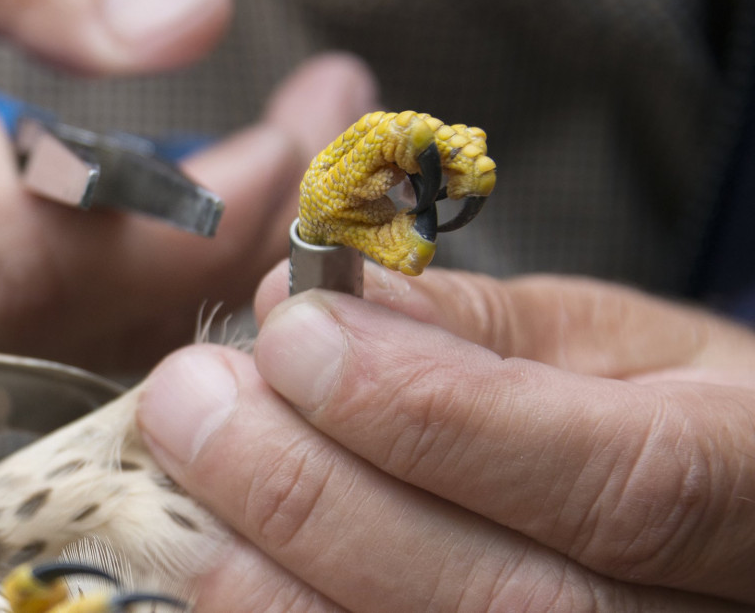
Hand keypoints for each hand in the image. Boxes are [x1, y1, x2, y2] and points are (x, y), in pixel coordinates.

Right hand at [0, 0, 376, 370]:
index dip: (189, 226)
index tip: (286, 138)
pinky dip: (131, 288)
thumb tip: (191, 24)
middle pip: (77, 323)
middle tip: (319, 131)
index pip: (32, 255)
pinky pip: (29, 339)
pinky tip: (180, 209)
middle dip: (235, 240)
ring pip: (66, 346)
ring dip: (201, 267)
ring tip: (277, 157)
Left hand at [137, 262, 754, 610]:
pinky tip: (218, 557)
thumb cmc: (683, 419)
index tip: (293, 336)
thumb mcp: (625, 343)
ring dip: (270, 575)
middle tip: (192, 399)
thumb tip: (321, 299)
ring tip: (181, 470)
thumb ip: (482, 326)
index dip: (430, 413)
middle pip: (498, 603)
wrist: (728, 529)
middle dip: (311, 495)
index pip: (612, 482)